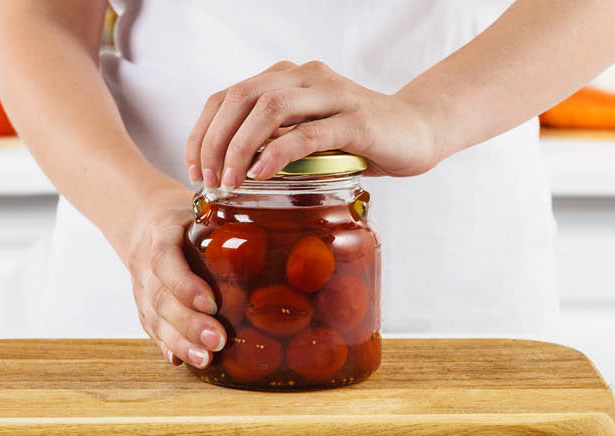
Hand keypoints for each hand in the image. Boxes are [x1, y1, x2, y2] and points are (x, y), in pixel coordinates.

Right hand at [125, 197, 225, 367]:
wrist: (143, 221)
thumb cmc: (185, 216)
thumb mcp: (203, 207)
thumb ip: (232, 221)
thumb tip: (289, 234)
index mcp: (161, 233)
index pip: (165, 260)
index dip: (185, 284)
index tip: (211, 303)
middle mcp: (145, 263)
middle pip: (161, 297)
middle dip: (189, 323)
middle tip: (218, 340)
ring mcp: (141, 287)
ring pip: (154, 318)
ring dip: (180, 342)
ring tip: (205, 358)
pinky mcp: (143, 306)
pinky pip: (152, 328)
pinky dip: (167, 346)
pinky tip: (184, 361)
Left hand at [185, 61, 442, 189]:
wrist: (420, 130)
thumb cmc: (360, 138)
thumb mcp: (308, 134)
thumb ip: (276, 139)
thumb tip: (230, 171)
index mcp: (289, 77)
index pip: (229, 95)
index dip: (203, 130)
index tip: (194, 167)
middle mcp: (306, 77)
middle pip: (241, 97)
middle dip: (214, 140)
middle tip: (208, 179)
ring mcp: (332, 95)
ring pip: (269, 108)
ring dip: (240, 145)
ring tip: (230, 179)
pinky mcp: (356, 120)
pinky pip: (307, 132)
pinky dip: (278, 153)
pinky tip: (261, 174)